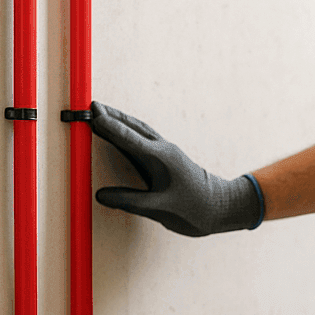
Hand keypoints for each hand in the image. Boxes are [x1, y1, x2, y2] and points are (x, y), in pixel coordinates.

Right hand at [90, 101, 262, 235]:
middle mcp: (164, 150)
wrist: (223, 207)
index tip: (91, 115)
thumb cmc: (195, 209)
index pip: (129, 139)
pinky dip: (129, 132)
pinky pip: (144, 138)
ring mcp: (167, 152)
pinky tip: (122, 132)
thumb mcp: (160, 209)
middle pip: (132, 127)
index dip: (109, 127)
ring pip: (139, 130)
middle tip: (90, 105)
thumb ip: (130, 201)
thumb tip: (100, 195)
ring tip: (101, 112)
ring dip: (120, 120)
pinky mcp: (168, 158)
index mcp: (161, 158)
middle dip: (111, 116)